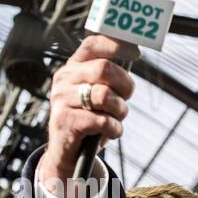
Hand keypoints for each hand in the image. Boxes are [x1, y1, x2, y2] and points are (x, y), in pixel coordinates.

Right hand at [39, 34, 139, 185]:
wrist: (69, 153)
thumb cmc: (90, 119)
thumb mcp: (98, 94)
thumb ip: (110, 77)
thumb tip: (133, 54)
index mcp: (72, 67)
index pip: (92, 44)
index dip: (116, 45)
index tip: (136, 54)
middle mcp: (64, 79)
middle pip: (103, 68)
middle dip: (124, 84)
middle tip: (126, 98)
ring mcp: (61, 99)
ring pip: (104, 95)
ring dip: (120, 110)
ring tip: (117, 119)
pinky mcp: (64, 121)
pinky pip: (102, 120)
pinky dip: (115, 128)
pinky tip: (112, 132)